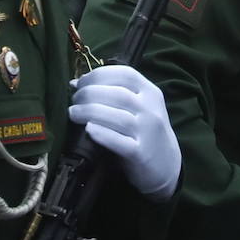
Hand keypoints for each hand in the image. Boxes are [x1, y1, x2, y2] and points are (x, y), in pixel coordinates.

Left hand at [69, 64, 179, 201]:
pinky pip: (119, 142)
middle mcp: (151, 110)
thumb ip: (113, 93)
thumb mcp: (138, 107)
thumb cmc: (144, 131)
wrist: (166, 165)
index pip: (126, 74)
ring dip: (89, 112)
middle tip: (74, 100)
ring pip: (117, 117)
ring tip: (73, 114)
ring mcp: (147, 132)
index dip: (99, 75)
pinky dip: (101, 133)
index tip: (79, 83)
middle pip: (118, 94)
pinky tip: (88, 129)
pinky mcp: (140, 154)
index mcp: (151, 92)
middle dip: (89, 94)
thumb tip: (76, 82)